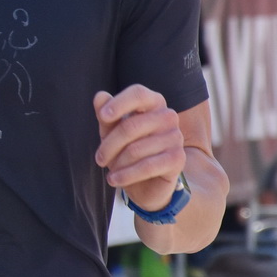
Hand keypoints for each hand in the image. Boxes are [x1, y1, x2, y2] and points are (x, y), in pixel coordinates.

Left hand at [94, 86, 184, 211]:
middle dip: (109, 145)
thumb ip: (106, 115)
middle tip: (99, 158)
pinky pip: (146, 167)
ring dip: (117, 164)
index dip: (119, 103)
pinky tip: (114, 180)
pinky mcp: (177, 159)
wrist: (146, 183)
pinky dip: (126, 175)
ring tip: (111, 172)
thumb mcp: (112, 132)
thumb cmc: (127, 150)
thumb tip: (100, 96)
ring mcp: (175, 137)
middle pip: (130, 126)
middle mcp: (168, 116)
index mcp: (153, 102)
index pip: (138, 94)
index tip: (103, 116)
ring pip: (135, 149)